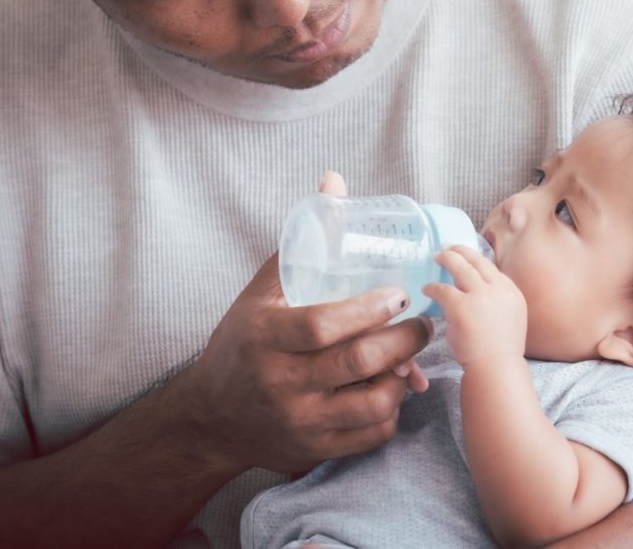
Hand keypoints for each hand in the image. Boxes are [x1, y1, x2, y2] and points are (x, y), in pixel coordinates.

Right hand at [179, 172, 432, 475]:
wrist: (211, 417)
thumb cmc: (243, 341)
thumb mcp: (263, 289)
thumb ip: (305, 238)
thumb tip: (335, 182)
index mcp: (266, 338)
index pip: (323, 325)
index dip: (369, 310)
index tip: (399, 294)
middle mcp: (282, 383)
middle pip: (358, 362)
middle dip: (403, 340)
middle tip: (422, 324)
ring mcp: (300, 422)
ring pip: (372, 403)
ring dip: (403, 377)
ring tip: (410, 356)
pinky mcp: (315, 450)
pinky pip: (371, 435)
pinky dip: (392, 411)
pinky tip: (392, 388)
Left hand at [423, 245, 526, 365]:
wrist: (497, 368)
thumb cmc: (500, 353)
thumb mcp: (510, 320)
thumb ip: (497, 304)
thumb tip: (479, 297)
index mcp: (512, 293)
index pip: (492, 269)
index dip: (477, 260)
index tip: (467, 257)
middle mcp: (499, 289)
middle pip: (477, 261)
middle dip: (461, 251)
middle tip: (449, 247)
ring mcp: (480, 296)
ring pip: (460, 266)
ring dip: (447, 258)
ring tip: (437, 257)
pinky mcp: (461, 305)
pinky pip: (442, 289)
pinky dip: (432, 287)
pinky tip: (426, 289)